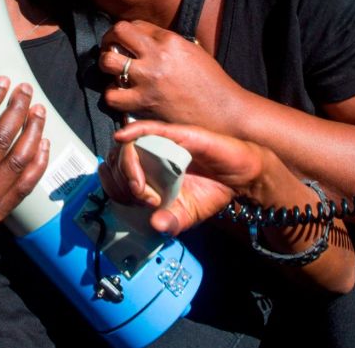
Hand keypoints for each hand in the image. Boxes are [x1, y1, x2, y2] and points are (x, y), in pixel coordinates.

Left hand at [99, 20, 246, 129]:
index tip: (125, 40)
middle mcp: (156, 55)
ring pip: (108, 62)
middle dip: (109, 40)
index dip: (127, 32)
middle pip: (117, 34)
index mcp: (170, 40)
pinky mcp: (144, 103)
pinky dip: (113, 94)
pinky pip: (112, 95)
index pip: (135, 25)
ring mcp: (148, 79)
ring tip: (114, 71)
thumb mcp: (192, 51)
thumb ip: (168, 43)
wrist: (223, 111)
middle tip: (111, 49)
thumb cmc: (212, 82)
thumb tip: (146, 40)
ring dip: (106, 65)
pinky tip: (121, 93)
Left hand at [102, 121, 270, 235]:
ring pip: (129, 145)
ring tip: (140, 186)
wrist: (240, 178)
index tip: (130, 200)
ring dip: (127, 165)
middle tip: (141, 195)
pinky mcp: (178, 134)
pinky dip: (132, 131)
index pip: (116, 175)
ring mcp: (162, 143)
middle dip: (122, 180)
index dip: (114, 186)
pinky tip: (122, 136)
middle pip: (117, 159)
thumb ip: (171, 221)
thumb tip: (156, 225)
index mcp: (148, 174)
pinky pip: (150, 129)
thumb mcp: (188, 214)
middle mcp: (150, 156)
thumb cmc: (212, 191)